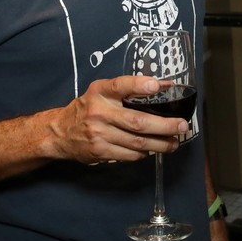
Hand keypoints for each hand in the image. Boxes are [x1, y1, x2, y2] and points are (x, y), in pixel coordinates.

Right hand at [49, 76, 189, 164]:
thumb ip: (130, 89)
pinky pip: (128, 155)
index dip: (140, 85)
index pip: (121, 85)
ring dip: (160, 144)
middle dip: (164, 126)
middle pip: (137, 121)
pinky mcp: (99, 151)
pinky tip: (152, 150)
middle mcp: (99, 112)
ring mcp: (99, 134)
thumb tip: (164, 85)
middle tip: (182, 126)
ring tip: (174, 142)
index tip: (158, 86)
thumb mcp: (103, 92)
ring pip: (137, 142)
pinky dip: (144, 153)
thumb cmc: (88, 108)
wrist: (60, 132)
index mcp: (100, 92)